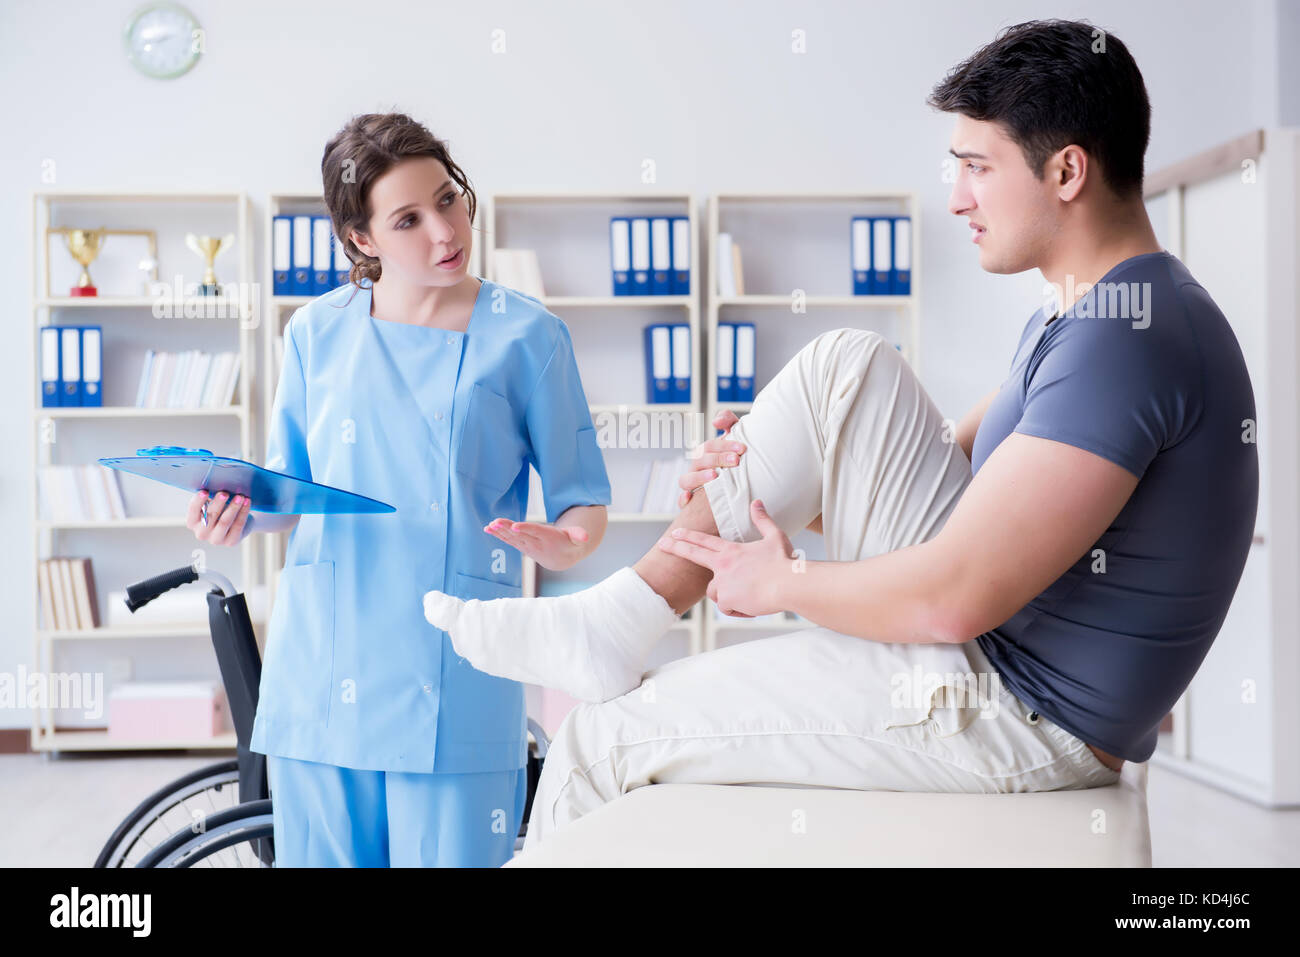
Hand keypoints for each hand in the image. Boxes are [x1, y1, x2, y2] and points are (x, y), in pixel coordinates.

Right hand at [187, 489, 250, 546]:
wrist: (237, 521)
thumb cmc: (221, 508)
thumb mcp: (213, 503)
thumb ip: (211, 497)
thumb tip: (215, 484)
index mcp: (192, 522)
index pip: (193, 511)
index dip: (198, 501)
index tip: (205, 491)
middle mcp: (201, 533)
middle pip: (210, 517)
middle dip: (218, 503)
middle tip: (225, 493)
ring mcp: (216, 539)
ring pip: (225, 521)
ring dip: (233, 507)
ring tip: (240, 496)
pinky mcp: (231, 541)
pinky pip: (238, 525)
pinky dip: (243, 512)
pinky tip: (247, 502)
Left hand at [485, 518, 588, 570]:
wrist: (561, 559)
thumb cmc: (570, 542)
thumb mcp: (578, 538)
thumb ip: (580, 535)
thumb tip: (586, 537)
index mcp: (549, 538)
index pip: (535, 532)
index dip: (525, 529)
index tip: (514, 526)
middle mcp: (536, 543)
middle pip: (520, 534)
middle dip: (507, 528)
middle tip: (495, 522)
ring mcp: (527, 546)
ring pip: (512, 538)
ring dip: (500, 531)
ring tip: (489, 525)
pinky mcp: (521, 546)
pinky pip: (508, 540)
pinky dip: (498, 534)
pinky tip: (488, 528)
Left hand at [656, 499, 793, 616]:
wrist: (788, 584)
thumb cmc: (783, 561)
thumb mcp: (774, 537)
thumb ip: (762, 520)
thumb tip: (756, 502)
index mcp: (731, 551)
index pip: (704, 541)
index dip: (688, 536)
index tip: (673, 533)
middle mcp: (722, 565)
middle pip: (693, 554)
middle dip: (675, 547)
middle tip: (661, 544)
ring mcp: (722, 583)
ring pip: (716, 592)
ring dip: (728, 596)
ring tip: (750, 593)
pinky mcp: (726, 600)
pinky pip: (728, 608)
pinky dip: (739, 609)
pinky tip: (754, 604)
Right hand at [679, 409, 746, 507]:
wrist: (737, 492)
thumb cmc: (734, 461)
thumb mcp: (734, 439)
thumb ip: (728, 422)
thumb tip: (715, 422)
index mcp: (705, 453)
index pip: (710, 446)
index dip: (724, 445)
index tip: (742, 449)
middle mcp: (696, 468)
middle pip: (699, 460)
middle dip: (718, 459)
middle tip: (736, 461)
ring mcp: (692, 484)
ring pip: (686, 480)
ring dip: (699, 477)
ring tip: (714, 476)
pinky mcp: (691, 502)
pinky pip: (681, 501)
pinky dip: (682, 499)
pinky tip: (689, 498)